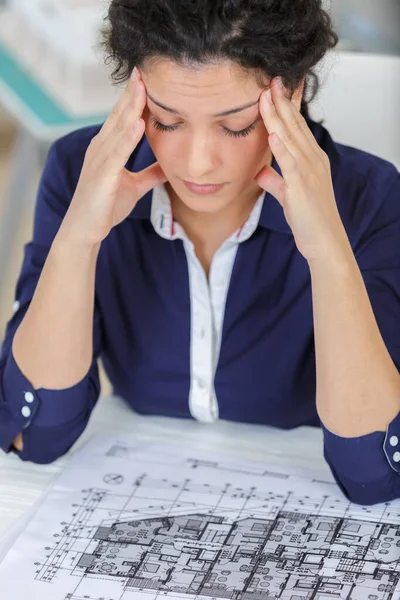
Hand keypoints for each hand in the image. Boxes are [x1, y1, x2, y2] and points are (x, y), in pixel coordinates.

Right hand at [61, 69, 167, 246]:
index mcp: (108, 148)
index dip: (135, 98)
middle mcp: (101, 148)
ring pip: (118, 129)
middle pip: (119, 116)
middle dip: (132, 93)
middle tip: (144, 68)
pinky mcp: (102, 176)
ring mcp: (100, 161)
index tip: (148, 77)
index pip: (123, 117)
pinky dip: (127, 138)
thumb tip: (170, 165)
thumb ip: (151, 174)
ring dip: (130, 108)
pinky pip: (116, 154)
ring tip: (143, 86)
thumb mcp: (135, 186)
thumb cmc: (106, 207)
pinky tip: (138, 123)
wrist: (86, 230)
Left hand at [254, 77, 349, 263]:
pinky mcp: (302, 186)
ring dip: (278, 116)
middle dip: (282, 102)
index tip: (274, 89)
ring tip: (267, 95)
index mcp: (311, 160)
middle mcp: (313, 160)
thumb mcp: (288, 195)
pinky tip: (273, 132)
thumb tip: (260, 171)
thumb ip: (275, 181)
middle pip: (294, 126)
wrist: (324, 241)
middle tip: (271, 79)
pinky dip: (282, 147)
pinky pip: (290, 162)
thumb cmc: (309, 220)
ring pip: (291, 138)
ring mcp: (309, 171)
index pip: (296, 128)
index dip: (285, 108)